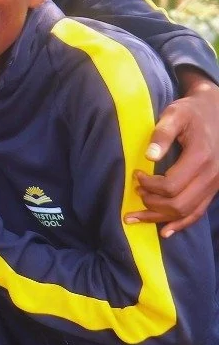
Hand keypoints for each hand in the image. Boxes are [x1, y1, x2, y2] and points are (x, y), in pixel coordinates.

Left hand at [132, 73, 218, 236]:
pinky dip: (181, 224)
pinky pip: (198, 212)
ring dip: (160, 218)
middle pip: (179, 204)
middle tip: (134, 195)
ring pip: (187, 212)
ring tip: (135, 218)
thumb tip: (149, 156)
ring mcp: (215, 184)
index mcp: (201, 157)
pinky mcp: (214, 188)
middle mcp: (212, 175)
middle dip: (152, 204)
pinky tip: (165, 231)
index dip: (149, 185)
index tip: (136, 175)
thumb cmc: (192, 112)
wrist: (216, 112)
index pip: (171, 185)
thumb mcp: (175, 114)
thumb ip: (162, 133)